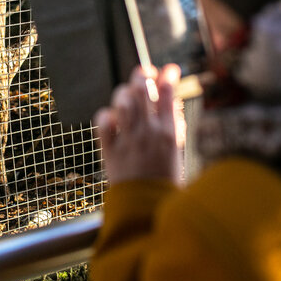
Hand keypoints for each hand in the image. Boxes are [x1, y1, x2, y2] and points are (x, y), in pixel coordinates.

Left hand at [94, 64, 184, 184]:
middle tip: (143, 75)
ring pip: (123, 101)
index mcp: (169, 134)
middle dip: (142, 76)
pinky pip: (103, 121)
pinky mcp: (109, 150)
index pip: (168, 93)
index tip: (168, 70)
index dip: (168, 76)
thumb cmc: (164, 183)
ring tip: (127, 94)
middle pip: (142, 90)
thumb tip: (172, 103)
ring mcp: (128, 140)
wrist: (146, 210)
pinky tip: (112, 118)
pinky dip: (106, 115)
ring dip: (124, 93)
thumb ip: (174, 127)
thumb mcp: (177, 153)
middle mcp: (148, 133)